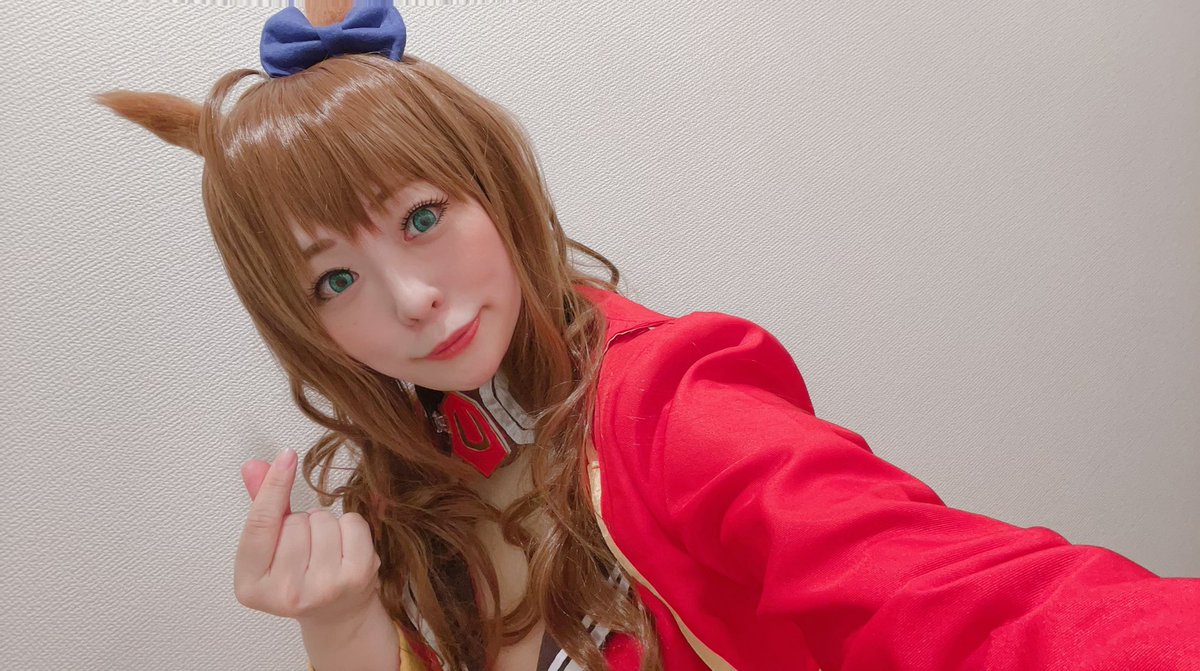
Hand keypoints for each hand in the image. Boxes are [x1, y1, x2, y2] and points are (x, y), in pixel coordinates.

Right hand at [233, 448, 382, 627]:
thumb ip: (261, 507)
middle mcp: (285, 594)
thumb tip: (254, 467)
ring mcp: (324, 588)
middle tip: (304, 547)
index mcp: (251, 586)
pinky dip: (350, 526)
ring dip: (325, 524)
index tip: (285, 456)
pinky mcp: (356, 578)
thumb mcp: (271, 547)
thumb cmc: (298, 574)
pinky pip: (352, 523)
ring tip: (323, 549)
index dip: (273, 486)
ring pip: (324, 519)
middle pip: (295, 520)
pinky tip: (344, 549)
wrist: (336, 613)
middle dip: (300, 521)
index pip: (260, 525)